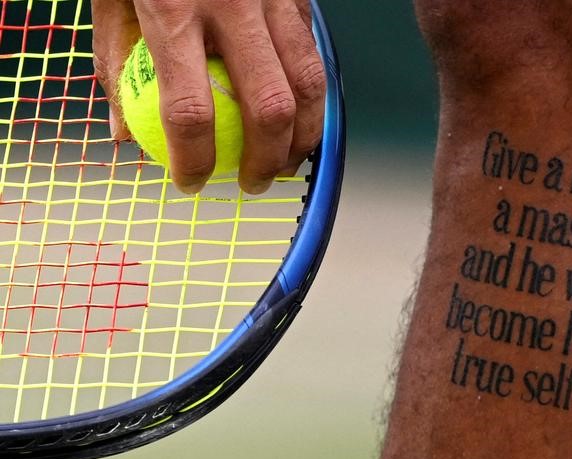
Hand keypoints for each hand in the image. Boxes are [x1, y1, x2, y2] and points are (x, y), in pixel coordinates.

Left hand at [92, 0, 324, 193]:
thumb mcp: (112, 0)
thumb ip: (118, 65)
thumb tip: (125, 134)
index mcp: (172, 7)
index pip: (189, 107)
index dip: (194, 159)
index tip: (192, 182)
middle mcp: (232, 3)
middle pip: (268, 107)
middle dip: (265, 161)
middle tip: (250, 183)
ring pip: (309, 85)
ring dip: (303, 137)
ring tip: (286, 163)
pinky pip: (315, 57)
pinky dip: (314, 100)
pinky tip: (301, 121)